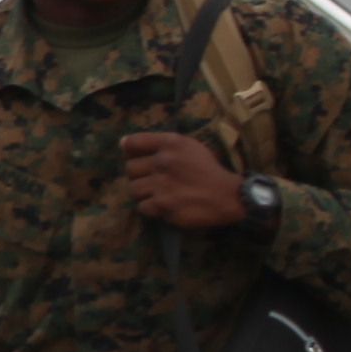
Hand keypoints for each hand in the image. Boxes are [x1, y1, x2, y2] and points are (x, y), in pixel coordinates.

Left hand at [119, 129, 255, 231]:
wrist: (228, 196)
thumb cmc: (207, 170)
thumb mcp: (188, 147)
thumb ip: (158, 144)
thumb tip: (122, 143)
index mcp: (171, 143)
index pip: (133, 142)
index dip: (131, 152)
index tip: (140, 160)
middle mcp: (164, 160)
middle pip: (130, 169)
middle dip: (140, 176)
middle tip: (154, 182)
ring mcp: (162, 184)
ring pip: (133, 189)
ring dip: (144, 194)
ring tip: (159, 195)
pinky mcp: (163, 204)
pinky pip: (142, 207)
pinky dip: (151, 209)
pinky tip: (165, 206)